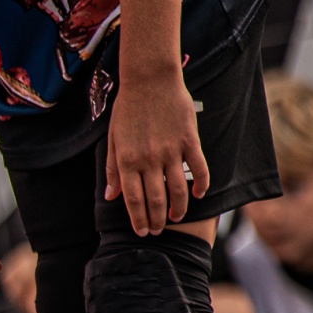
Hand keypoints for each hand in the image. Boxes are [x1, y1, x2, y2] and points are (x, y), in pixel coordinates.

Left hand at [104, 68, 208, 233]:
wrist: (149, 81)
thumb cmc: (127, 109)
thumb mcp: (112, 139)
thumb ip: (112, 169)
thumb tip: (111, 197)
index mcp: (127, 161)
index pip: (133, 199)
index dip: (138, 219)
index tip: (142, 232)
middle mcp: (148, 160)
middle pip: (155, 199)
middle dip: (157, 220)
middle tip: (160, 231)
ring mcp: (170, 151)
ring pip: (178, 190)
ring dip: (179, 208)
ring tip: (177, 218)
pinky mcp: (189, 141)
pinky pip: (199, 169)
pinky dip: (201, 185)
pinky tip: (199, 195)